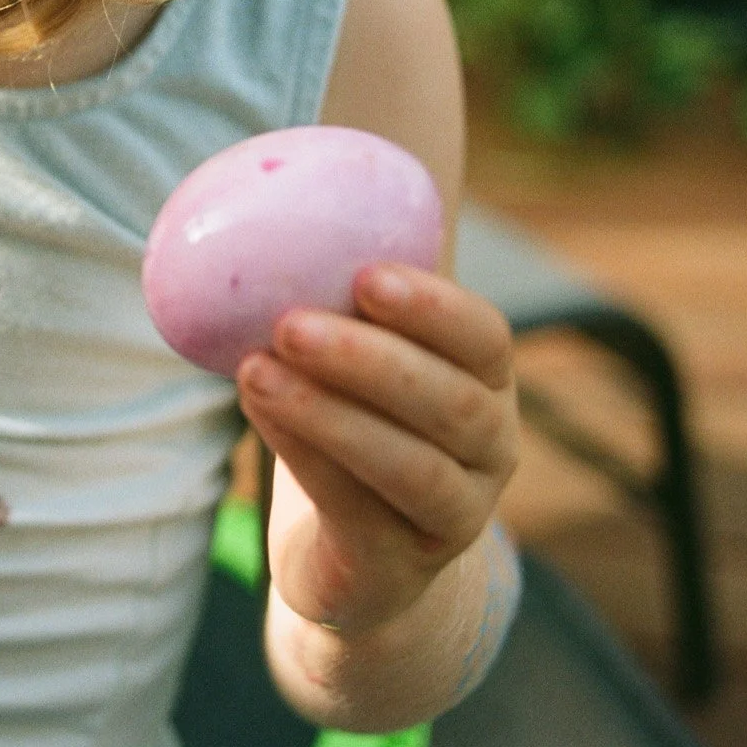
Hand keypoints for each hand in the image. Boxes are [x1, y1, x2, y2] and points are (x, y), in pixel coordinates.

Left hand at [236, 263, 517, 635]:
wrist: (356, 552)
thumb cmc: (348, 419)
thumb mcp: (351, 352)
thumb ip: (331, 287)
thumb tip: (257, 182)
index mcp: (486, 380)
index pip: (484, 338)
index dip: (433, 307)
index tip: (364, 275)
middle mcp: (491, 446)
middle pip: (450, 402)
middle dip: (371, 358)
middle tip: (289, 322)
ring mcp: (457, 513)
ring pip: (410, 464)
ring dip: (329, 412)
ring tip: (255, 370)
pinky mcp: (405, 564)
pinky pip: (363, 511)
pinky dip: (310, 458)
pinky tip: (259, 414)